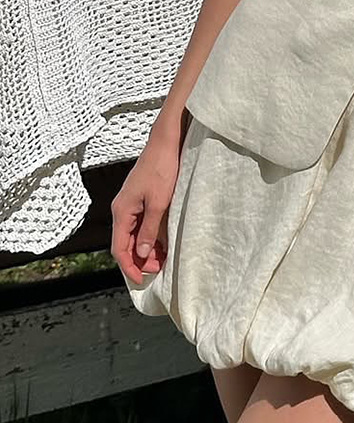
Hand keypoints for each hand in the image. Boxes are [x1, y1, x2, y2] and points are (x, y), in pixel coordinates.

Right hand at [110, 129, 181, 283]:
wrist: (166, 143)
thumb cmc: (163, 169)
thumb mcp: (159, 204)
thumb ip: (150, 230)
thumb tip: (143, 253)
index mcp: (121, 211)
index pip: (119, 248)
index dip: (129, 266)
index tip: (142, 279)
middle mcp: (121, 209)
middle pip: (125, 243)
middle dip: (139, 259)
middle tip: (159, 268)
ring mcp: (130, 203)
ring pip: (133, 234)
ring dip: (145, 248)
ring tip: (163, 258)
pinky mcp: (139, 199)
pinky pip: (140, 224)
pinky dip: (149, 235)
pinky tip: (163, 241)